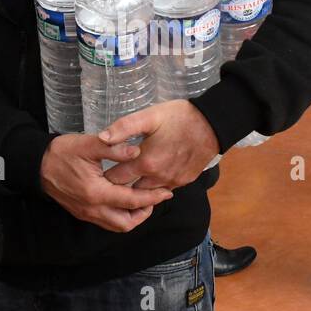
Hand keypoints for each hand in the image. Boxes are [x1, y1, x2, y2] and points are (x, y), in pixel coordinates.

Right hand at [40, 133, 172, 233]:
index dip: (152, 197)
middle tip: (154, 197)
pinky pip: (106, 222)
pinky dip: (120, 215)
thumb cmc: (62, 152)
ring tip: (142, 200)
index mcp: (96, 192)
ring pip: (116, 226)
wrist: (37, 165)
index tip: (166, 192)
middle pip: (126, 223)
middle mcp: (92, 208)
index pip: (131, 201)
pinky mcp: (82, 213)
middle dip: (144, 213)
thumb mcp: (88, 144)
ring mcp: (86, 214)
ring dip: (132, 217)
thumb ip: (114, 148)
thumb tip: (137, 152)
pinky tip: (125, 201)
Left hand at [100, 100, 219, 190]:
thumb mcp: (150, 116)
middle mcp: (157, 177)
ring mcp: (172, 181)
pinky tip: (149, 175)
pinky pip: (163, 189)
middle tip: (107, 179)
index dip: (104, 178)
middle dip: (118, 188)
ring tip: (127, 178)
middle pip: (129, 192)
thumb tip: (102, 138)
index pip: (115, 180)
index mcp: (145, 162)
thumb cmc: (180, 117)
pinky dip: (154, 186)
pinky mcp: (183, 181)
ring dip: (136, 188)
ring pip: (147, 193)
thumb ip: (124, 127)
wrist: (213, 124)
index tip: (96, 174)